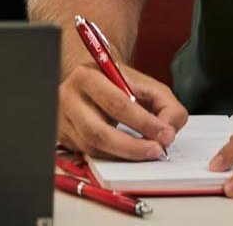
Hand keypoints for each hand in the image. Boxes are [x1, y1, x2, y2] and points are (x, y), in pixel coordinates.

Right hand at [57, 59, 187, 160]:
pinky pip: (90, 155)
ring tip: (147, 152)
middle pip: (98, 132)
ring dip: (124, 155)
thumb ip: (165, 103)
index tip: (166, 133)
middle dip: (132, 146)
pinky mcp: (64, 138)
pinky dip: (113, 157)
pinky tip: (128, 154)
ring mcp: (63, 120)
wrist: (89, 81)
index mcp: (87, 76)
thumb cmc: (116, 83)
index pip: (116, 103)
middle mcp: (69, 98)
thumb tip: (169, 130)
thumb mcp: (143, 84)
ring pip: (93, 148)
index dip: (143, 122)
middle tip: (156, 150)